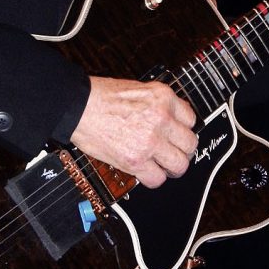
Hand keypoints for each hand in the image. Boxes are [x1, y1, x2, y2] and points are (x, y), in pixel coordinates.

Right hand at [70, 75, 197, 188]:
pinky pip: (157, 179)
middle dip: (181, 150)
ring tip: (161, 165)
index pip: (191, 119)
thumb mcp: (139, 89)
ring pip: (180, 164)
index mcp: (163, 97)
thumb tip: (168, 119)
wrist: (78, 106)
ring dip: (171, 167)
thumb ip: (157, 104)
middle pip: (190, 143)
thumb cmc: (101, 96)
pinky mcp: (136, 160)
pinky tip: (144, 171)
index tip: (176, 134)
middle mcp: (162, 118)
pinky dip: (152, 178)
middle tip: (172, 152)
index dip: (182, 129)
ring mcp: (151, 140)